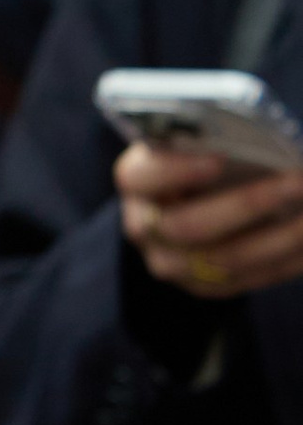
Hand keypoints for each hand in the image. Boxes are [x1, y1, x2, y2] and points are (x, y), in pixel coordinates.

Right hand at [114, 139, 302, 300]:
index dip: (177, 170)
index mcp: (137, 181)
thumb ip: (213, 139)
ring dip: (279, 237)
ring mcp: (171, 262)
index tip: (220, 157)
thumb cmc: (200, 154)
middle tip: (298, 182)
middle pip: (188, 226)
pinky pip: (248, 279)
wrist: (191, 198)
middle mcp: (145, 226)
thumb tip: (263, 141)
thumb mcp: (194, 141)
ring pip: (225, 260)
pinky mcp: (203, 285)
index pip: (143, 177)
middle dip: (249, 204)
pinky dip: (287, 259)